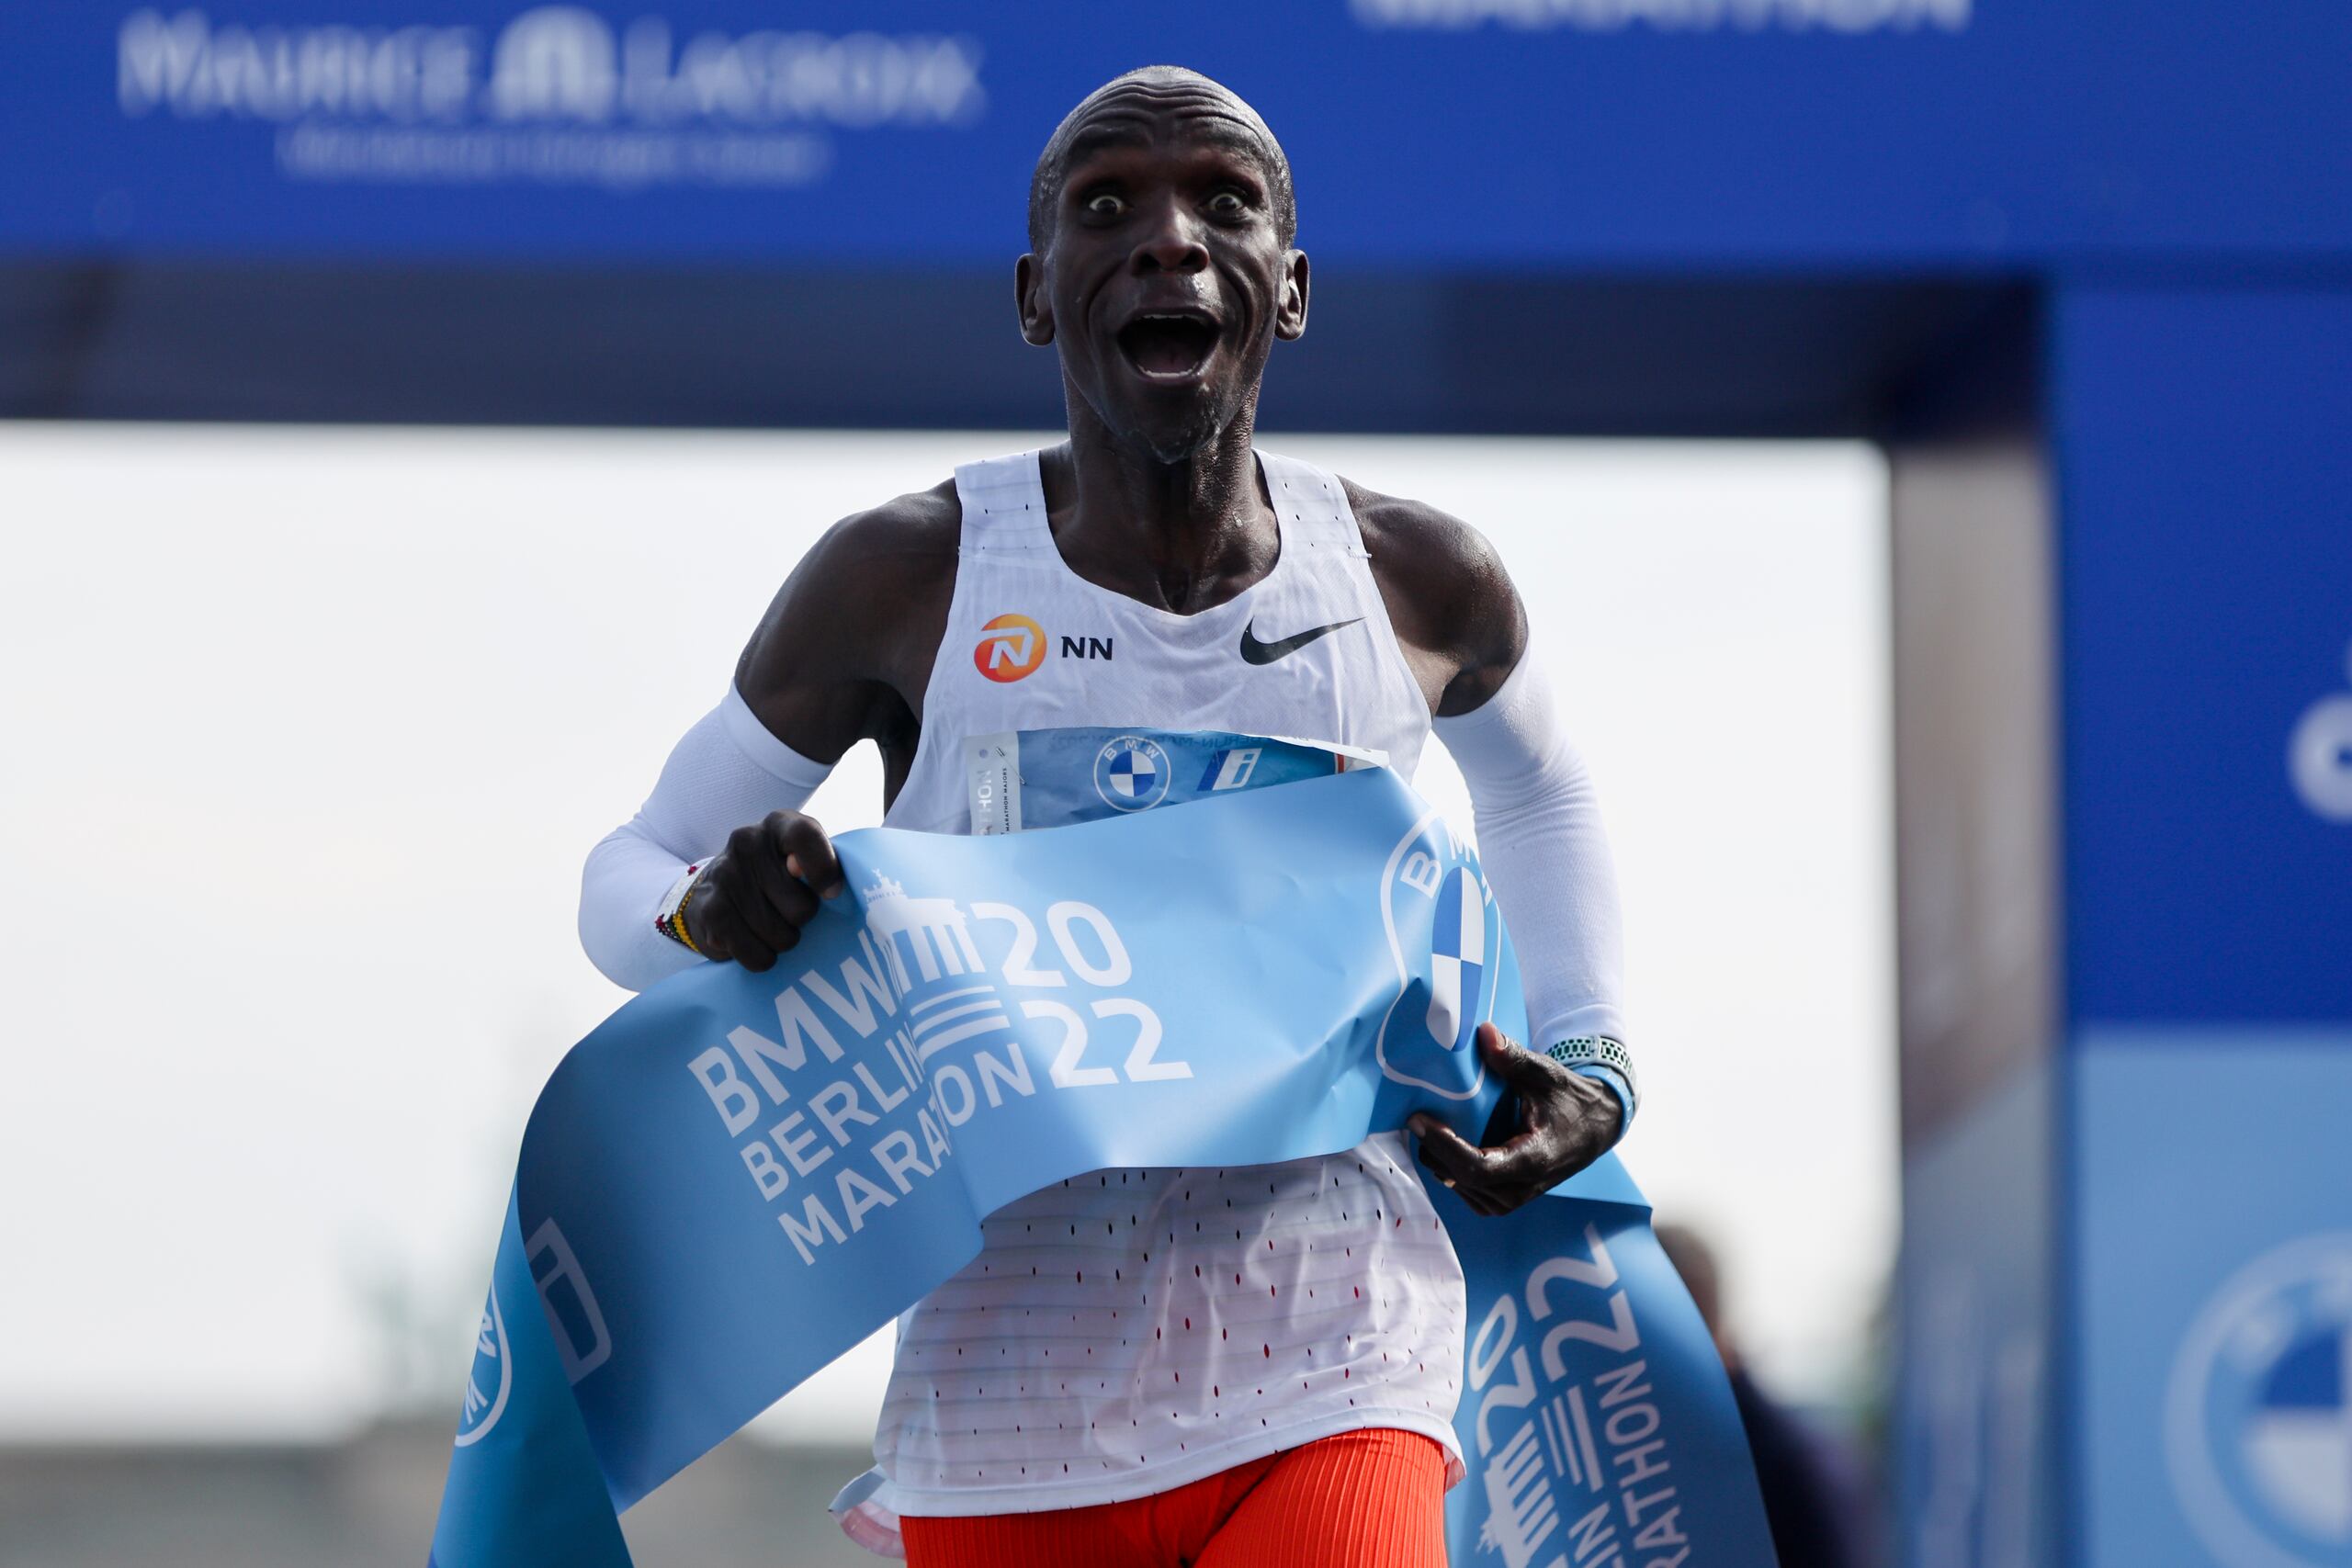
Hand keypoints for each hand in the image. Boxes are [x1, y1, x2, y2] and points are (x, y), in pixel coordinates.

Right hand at [682, 810, 845, 971]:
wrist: (713, 889)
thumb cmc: (775, 875)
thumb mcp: (801, 859)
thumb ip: (822, 866)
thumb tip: (830, 888)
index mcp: (778, 824)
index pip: (805, 836)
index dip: (823, 869)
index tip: (830, 893)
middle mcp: (747, 842)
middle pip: (801, 907)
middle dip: (801, 920)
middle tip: (786, 910)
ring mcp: (725, 876)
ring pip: (781, 937)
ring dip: (782, 941)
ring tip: (769, 925)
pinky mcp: (710, 911)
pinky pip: (756, 956)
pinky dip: (761, 958)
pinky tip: (751, 941)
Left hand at [1408, 1023, 1622, 1215]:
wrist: (1594, 1127)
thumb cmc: (1569, 1099)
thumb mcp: (1546, 1074)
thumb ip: (1514, 1057)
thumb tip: (1484, 1032)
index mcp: (1532, 1160)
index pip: (1477, 1167)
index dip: (1443, 1145)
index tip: (1420, 1120)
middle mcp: (1521, 1189)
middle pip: (1461, 1177)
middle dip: (1433, 1148)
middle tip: (1416, 1116)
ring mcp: (1512, 1199)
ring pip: (1458, 1186)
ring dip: (1439, 1159)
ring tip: (1428, 1126)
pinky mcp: (1503, 1200)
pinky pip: (1465, 1189)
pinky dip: (1449, 1168)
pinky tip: (1444, 1142)